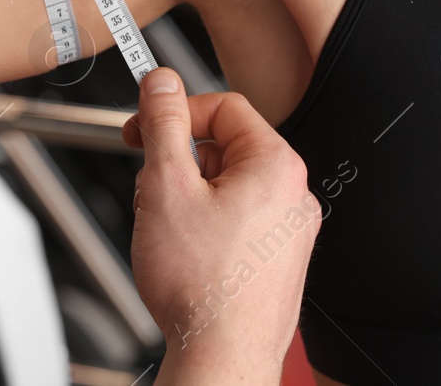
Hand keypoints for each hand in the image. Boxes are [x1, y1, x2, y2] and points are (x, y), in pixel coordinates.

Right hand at [123, 69, 319, 382]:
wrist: (222, 358)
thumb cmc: (202, 287)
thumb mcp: (165, 186)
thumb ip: (163, 124)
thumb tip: (160, 84)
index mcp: (276, 166)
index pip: (225, 107)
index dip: (177, 111)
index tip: (146, 123)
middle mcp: (294, 195)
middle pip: (226, 149)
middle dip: (182, 163)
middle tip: (152, 187)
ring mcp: (291, 233)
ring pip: (230, 188)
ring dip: (192, 198)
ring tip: (169, 232)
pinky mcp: (280, 263)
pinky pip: (241, 224)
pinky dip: (209, 229)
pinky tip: (188, 256)